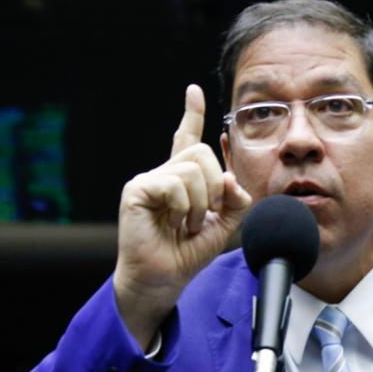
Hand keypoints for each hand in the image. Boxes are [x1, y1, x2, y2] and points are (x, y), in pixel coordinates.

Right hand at [113, 84, 251, 348]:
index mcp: (181, 179)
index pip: (187, 139)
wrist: (163, 279)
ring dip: (200, 203)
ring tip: (188, 225)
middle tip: (206, 214)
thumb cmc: (186, 254)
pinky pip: (175, 184)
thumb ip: (235, 200)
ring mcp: (148, 180)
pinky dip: (184, 207)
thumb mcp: (223, 225)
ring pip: (193, 169)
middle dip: (216, 185)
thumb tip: (233, 179)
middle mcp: (163, 174)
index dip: (192, 115)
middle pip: (202, 153)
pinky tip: (175, 223)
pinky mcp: (137, 191)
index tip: (194, 92)